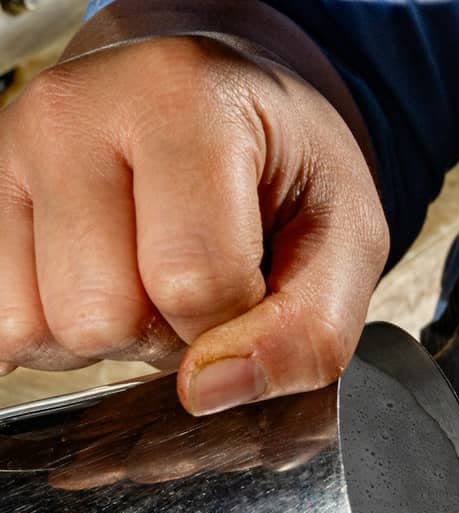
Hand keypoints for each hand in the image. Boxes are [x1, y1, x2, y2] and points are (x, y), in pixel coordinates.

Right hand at [0, 9, 386, 413]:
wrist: (220, 99)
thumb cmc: (287, 167)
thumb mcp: (349, 241)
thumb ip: (309, 331)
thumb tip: (208, 393)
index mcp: (180, 105)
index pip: (193, 284)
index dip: (237, 323)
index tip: (256, 284)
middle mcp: (73, 113)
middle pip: (102, 315)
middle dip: (166, 334)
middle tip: (199, 285)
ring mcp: (13, 149)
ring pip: (42, 329)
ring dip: (112, 337)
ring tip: (151, 280)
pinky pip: (2, 326)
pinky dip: (60, 335)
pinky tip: (105, 287)